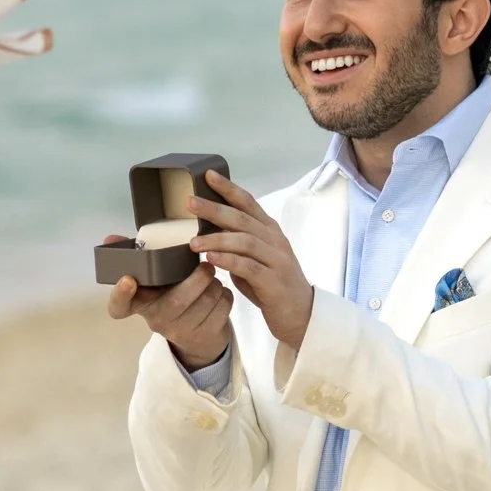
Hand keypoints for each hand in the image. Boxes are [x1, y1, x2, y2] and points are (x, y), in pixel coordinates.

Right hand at [102, 237, 234, 366]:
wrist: (197, 336)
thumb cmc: (172, 296)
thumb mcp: (155, 280)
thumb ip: (138, 258)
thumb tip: (110, 238)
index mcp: (141, 304)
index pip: (119, 306)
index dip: (120, 294)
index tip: (128, 279)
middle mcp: (157, 321)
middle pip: (177, 301)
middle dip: (197, 279)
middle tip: (206, 265)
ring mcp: (181, 332)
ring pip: (204, 303)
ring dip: (214, 285)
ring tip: (213, 277)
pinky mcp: (205, 336)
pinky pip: (221, 309)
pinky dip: (225, 296)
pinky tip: (220, 292)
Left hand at [187, 172, 315, 353]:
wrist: (301, 315)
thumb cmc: (272, 285)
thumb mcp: (255, 259)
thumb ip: (237, 244)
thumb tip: (207, 232)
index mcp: (269, 231)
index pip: (248, 203)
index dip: (228, 188)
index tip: (207, 175)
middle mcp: (275, 240)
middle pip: (242, 218)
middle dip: (214, 209)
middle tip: (189, 203)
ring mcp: (277, 260)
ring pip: (244, 241)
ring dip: (217, 238)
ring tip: (193, 242)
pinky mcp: (274, 282)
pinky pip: (248, 266)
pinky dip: (228, 260)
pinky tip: (211, 259)